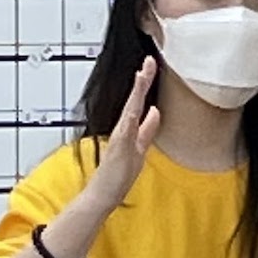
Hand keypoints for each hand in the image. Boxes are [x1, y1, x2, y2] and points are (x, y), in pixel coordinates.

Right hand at [87, 56, 161, 218]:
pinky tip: (136, 102)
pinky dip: (131, 113)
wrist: (102, 195)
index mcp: (130, 130)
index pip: (139, 102)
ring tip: (144, 73)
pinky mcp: (119, 147)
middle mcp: (124, 130)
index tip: (150, 67)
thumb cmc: (117, 176)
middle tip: (149, 61)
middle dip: (143, 80)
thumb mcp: (139, 148)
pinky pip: (127, 127)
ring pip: (131, 108)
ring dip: (137, 91)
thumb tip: (155, 112)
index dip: (145, 85)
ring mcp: (120, 137)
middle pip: (135, 100)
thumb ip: (147, 130)